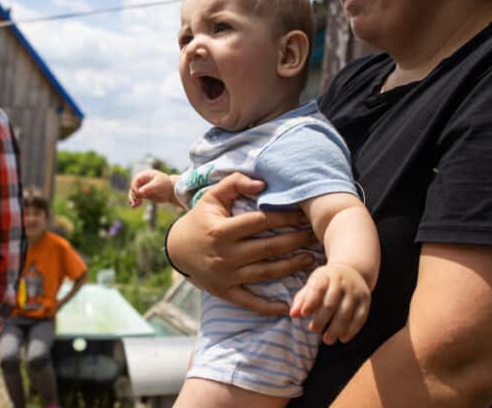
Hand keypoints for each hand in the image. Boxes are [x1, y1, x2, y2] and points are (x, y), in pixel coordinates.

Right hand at [129, 170, 173, 206]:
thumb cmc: (166, 185)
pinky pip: (137, 198)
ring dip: (133, 199)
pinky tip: (134, 206)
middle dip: (133, 195)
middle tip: (136, 201)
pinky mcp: (144, 194)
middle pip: (133, 188)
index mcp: (145, 175)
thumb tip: (138, 193)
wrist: (172, 191)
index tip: (137, 194)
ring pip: (134, 194)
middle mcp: (143, 181)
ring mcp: (143, 188)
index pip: (136, 181)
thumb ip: (148, 189)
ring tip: (134, 205)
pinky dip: (135, 202)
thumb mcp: (157, 186)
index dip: (134, 187)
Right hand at [166, 172, 314, 314]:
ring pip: (265, 273)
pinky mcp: (225, 292)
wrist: (176, 250)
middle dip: (295, 241)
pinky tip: (287, 306)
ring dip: (291, 267)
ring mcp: (226, 276)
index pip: (260, 222)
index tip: (303, 214)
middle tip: (315, 236)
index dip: (284, 217)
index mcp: (221, 230)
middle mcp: (225, 255)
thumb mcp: (212, 197)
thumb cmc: (200, 220)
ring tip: (311, 259)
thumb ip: (235, 183)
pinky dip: (268, 307)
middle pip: (268, 248)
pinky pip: (249, 302)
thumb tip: (262, 185)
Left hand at [290, 262, 370, 344]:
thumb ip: (302, 300)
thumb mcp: (312, 285)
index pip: (317, 287)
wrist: (352, 271)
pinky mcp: (365, 300)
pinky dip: (351, 330)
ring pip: (346, 312)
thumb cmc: (326, 283)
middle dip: (321, 318)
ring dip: (336, 328)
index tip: (304, 314)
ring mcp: (355, 290)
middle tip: (313, 330)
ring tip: (327, 340)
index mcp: (326, 275)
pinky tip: (343, 339)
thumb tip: (293, 314)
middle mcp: (342, 281)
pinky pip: (360, 317)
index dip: (311, 301)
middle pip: (331, 302)